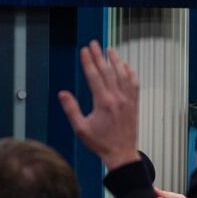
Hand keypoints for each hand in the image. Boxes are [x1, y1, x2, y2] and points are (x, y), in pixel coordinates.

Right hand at [58, 40, 140, 169]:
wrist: (121, 153)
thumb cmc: (100, 143)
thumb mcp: (80, 128)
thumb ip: (71, 109)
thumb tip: (62, 93)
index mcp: (103, 103)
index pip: (94, 76)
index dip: (88, 62)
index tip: (84, 50)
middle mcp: (117, 98)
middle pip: (107, 71)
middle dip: (99, 56)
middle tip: (94, 44)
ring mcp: (128, 99)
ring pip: (123, 74)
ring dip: (115, 60)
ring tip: (109, 49)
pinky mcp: (134, 103)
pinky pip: (134, 83)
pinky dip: (130, 72)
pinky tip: (126, 65)